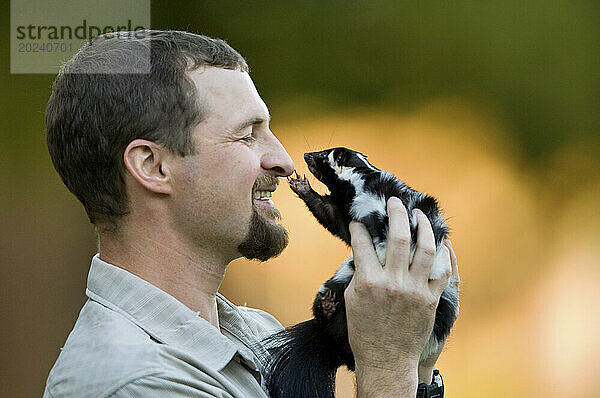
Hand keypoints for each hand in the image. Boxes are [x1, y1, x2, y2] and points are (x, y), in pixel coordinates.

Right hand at [345, 197, 451, 395]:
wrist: (386, 360)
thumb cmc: (364, 331)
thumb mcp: (351, 299)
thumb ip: (359, 272)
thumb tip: (364, 251)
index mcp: (368, 282)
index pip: (362, 242)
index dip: (359, 227)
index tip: (359, 220)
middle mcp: (393, 283)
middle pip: (398, 236)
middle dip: (396, 213)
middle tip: (394, 202)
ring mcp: (415, 290)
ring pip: (424, 248)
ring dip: (423, 227)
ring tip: (419, 215)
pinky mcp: (430, 299)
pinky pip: (442, 271)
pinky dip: (442, 253)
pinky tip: (439, 242)